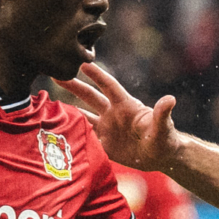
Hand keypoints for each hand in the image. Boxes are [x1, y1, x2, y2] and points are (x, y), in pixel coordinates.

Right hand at [59, 63, 180, 171]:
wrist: (161, 156)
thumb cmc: (166, 138)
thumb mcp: (164, 127)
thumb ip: (163, 114)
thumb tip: (170, 99)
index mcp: (126, 105)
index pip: (108, 85)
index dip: (96, 74)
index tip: (82, 62)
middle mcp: (113, 113)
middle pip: (89, 96)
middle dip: (73, 86)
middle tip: (55, 74)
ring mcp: (107, 128)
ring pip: (83, 116)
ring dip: (67, 110)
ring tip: (48, 103)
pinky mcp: (104, 144)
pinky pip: (85, 137)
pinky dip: (72, 134)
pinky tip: (57, 131)